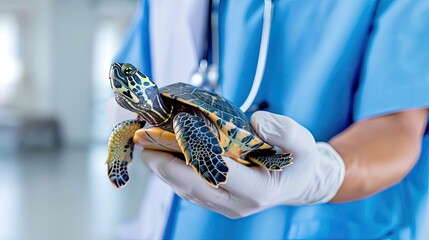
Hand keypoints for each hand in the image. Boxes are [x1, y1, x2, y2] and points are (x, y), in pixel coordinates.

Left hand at [136, 111, 344, 217]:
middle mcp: (235, 203)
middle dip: (164, 163)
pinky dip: (172, 171)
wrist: (298, 183)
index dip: (192, 153)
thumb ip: (284, 132)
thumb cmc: (298, 163)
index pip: (217, 172)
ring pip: (185, 189)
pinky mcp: (216, 201)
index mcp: (256, 190)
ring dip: (163, 167)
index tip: (171, 131)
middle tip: (143, 139)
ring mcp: (223, 205)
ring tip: (145, 142)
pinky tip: (161, 152)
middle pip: (191, 185)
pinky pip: (188, 188)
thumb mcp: (302, 143)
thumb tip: (257, 121)